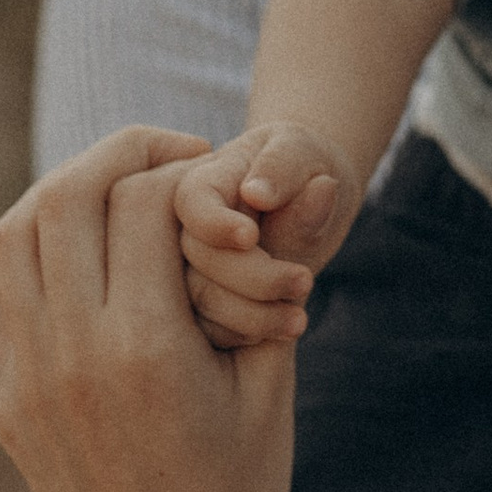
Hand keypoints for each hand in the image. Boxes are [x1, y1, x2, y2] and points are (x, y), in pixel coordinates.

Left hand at [0, 125, 293, 491]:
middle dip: (122, 156)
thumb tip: (238, 205)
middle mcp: (72, 353)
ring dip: (63, 185)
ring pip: (14, 232)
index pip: (147, 202)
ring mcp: (25, 375)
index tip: (216, 179)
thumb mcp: (270, 388)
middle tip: (168, 158)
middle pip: (69, 198)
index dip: (188, 171)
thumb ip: (256, 291)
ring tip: (112, 180)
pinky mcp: (2, 396)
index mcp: (148, 350)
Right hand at [175, 125, 359, 348]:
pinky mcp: (198, 308)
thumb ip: (283, 167)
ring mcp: (185, 270)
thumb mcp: (301, 153)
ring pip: (199, 303)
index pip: (191, 202)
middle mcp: (184, 227)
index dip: (214, 223)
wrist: (307, 194)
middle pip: (196, 259)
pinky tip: (278, 330)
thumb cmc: (303, 165)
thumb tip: (258, 192)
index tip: (252, 236)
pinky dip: (244, 337)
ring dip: (252, 317)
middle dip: (253, 277)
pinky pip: (210, 333)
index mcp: (202, 181)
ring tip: (300, 318)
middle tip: (305, 281)